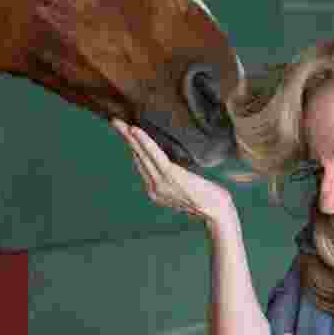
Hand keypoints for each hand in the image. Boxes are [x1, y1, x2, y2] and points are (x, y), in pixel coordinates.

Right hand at [110, 118, 233, 222]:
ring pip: (141, 154)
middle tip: (115, 122)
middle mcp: (154, 188)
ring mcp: (160, 183)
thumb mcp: (188, 188)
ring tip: (118, 123)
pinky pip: (153, 155)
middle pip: (137, 157)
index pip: (142, 164)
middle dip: (125, 139)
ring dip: (129, 136)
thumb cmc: (210, 199)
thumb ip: (177, 178)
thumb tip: (173, 162)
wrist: (218, 212)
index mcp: (157, 191)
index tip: (128, 132)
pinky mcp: (169, 175)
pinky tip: (135, 130)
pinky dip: (143, 141)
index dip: (135, 147)